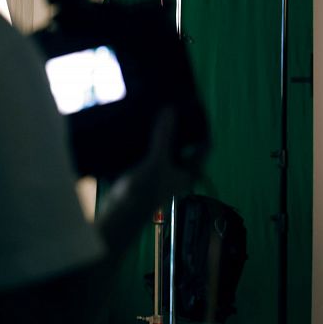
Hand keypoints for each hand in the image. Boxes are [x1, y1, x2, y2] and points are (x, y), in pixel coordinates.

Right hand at [98, 107, 194, 257]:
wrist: (119, 215)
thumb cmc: (143, 192)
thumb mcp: (156, 161)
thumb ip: (164, 137)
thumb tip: (170, 110)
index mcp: (187, 172)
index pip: (203, 148)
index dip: (203, 130)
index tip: (197, 111)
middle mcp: (176, 173)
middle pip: (183, 146)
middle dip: (179, 129)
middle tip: (174, 108)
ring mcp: (160, 174)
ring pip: (165, 149)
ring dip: (162, 134)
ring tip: (157, 113)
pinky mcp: (143, 175)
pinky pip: (148, 154)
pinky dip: (146, 142)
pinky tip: (138, 129)